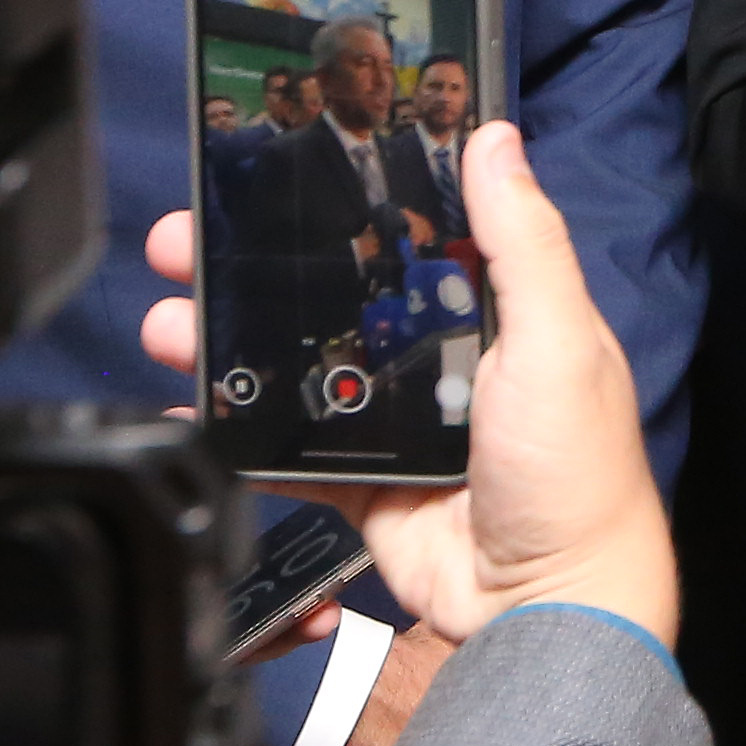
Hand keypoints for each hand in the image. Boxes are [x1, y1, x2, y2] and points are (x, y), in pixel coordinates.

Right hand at [147, 125, 675, 655]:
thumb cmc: (575, 472)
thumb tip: (499, 139)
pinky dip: (237, 424)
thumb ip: (526, 243)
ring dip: (231, 337)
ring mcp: (401, 421)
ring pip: (301, 362)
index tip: (275, 173)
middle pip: (336, 292)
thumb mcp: (556, 340)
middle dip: (255, 267)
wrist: (544, 606)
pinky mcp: (365, 481)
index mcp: (500, 311)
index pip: (412, 231)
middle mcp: (448, 356)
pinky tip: (193, 400)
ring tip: (171, 319)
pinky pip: (288, 444)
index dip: (344, 200)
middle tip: (185, 243)